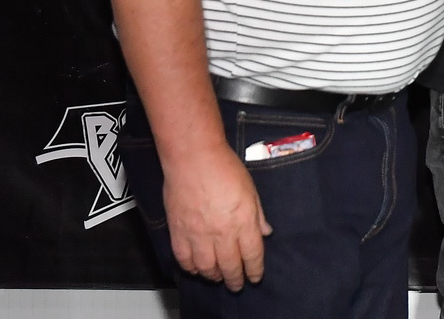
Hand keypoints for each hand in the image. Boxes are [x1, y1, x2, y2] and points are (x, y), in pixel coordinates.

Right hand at [163, 142, 271, 289]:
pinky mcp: (178, 232)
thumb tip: (265, 232)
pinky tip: (196, 268)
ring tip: (218, 277)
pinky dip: (191, 268)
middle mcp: (222, 232)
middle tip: (237, 285)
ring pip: (207, 268)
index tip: (255, 277)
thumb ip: (258, 214)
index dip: (255, 270)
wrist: (193, 157)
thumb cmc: (223, 167)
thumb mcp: (251, 189)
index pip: (253, 255)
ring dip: (214, 276)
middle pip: (230, 266)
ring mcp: (198, 234)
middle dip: (235, 279)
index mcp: (243, 220)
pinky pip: (184, 259)